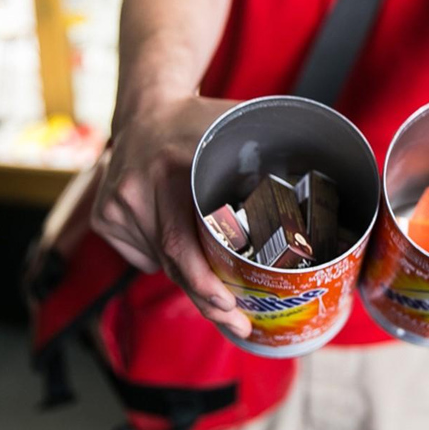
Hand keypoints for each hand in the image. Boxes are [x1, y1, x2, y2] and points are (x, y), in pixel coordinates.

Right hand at [92, 96, 252, 337]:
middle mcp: (136, 188)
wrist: (146, 107)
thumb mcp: (237, 129)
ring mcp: (116, 204)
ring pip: (159, 263)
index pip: (181, 244)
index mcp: (172, 167)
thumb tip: (322, 190)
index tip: (233, 307)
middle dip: (207, 300)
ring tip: (215, 271)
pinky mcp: (106, 216)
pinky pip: (142, 255)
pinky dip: (165, 258)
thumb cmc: (200, 121)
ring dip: (189, 275)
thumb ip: (272, 156)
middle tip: (237, 322)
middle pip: (172, 264)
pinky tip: (178, 233)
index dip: (205, 284)